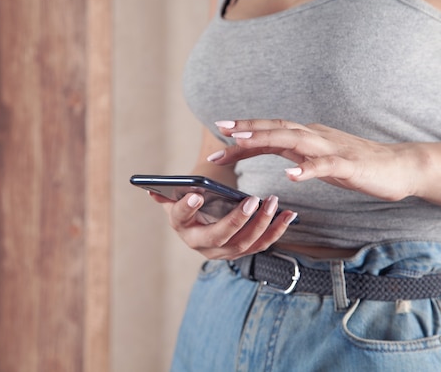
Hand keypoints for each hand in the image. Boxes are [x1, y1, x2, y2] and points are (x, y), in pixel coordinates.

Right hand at [148, 191, 297, 259]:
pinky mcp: (243, 252)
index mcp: (181, 226)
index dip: (187, 208)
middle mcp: (201, 244)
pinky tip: (290, 215)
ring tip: (273, 201)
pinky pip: (262, 243)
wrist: (203, 222)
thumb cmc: (191, 203)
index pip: (181, 217)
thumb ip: (167, 193)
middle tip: (253, 200)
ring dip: (263, 223)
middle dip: (238, 219)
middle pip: (220, 236)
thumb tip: (151, 189)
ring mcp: (224, 252)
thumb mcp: (177, 198)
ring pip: (245, 242)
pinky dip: (277, 230)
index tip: (197, 194)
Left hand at [208, 119, 423, 201]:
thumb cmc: (358, 164)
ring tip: (242, 141)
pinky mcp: (349, 164)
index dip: (245, 133)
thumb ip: (299, 155)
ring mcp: (332, 148)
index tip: (219, 134)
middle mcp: (316, 136)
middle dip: (247, 129)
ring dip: (266, 139)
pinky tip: (291, 174)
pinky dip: (307, 168)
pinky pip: (325, 165)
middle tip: (221, 130)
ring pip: (295, 140)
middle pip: (277, 129)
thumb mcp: (320, 159)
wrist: (399, 166)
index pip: (271, 132)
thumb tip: (276, 157)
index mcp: (308, 137)